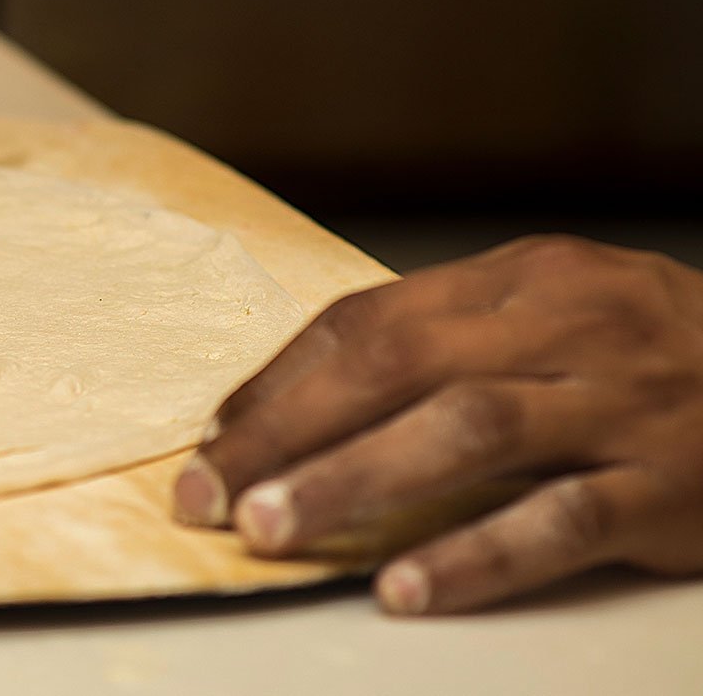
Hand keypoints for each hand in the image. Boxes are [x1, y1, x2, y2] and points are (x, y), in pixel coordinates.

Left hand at [173, 235, 702, 613]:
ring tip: (273, 530)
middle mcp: (566, 329)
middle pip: (398, 368)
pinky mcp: (671, 490)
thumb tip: (302, 402)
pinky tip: (405, 588)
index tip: (214, 439)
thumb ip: (447, 341)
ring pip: (466, 433)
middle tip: (211, 492)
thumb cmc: (654, 353)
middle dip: (288, 431)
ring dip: (356, 482)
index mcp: (522, 279)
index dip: (280, 381)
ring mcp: (621, 408)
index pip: (370, 320)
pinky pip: (561, 524)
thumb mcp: (554, 313)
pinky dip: (476, 556)